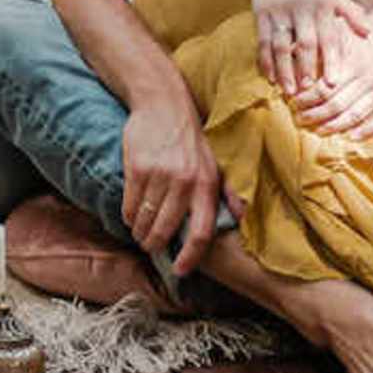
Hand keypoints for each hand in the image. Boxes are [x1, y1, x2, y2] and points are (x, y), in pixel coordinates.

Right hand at [118, 90, 221, 277]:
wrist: (162, 102)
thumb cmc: (190, 137)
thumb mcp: (216, 162)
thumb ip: (229, 191)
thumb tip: (243, 217)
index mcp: (207, 184)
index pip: (201, 232)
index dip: (190, 257)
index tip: (180, 270)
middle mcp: (185, 182)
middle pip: (167, 230)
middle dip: (156, 245)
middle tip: (151, 248)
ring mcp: (160, 175)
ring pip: (146, 220)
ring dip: (141, 233)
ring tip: (140, 234)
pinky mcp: (138, 167)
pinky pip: (131, 204)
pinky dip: (129, 216)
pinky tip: (132, 217)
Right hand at [252, 0, 372, 107]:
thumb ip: (353, 13)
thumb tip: (369, 34)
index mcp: (322, 5)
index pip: (329, 37)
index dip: (332, 60)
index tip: (334, 83)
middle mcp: (301, 8)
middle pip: (304, 42)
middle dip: (307, 67)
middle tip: (309, 90)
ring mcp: (279, 11)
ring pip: (280, 44)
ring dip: (284, 69)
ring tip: (288, 91)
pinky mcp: (261, 13)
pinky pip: (262, 41)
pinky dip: (265, 61)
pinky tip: (270, 78)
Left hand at [294, 29, 372, 140]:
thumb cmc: (355, 36)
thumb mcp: (334, 32)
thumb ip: (314, 45)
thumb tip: (289, 52)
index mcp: (350, 62)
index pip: (323, 88)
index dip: (306, 99)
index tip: (292, 103)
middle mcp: (368, 76)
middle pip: (337, 104)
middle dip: (315, 115)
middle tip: (299, 120)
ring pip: (356, 114)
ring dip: (335, 126)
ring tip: (318, 131)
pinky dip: (367, 131)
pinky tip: (351, 137)